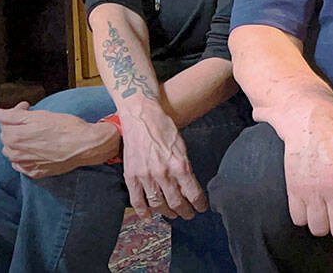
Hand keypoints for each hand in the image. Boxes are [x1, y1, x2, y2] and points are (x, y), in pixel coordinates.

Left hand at [0, 102, 118, 178]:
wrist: (86, 145)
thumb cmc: (66, 128)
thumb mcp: (39, 115)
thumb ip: (12, 114)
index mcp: (15, 136)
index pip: (3, 122)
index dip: (17, 111)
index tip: (27, 107)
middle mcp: (16, 153)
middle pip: (7, 137)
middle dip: (17, 127)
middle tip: (34, 121)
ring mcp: (25, 165)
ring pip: (12, 152)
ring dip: (19, 143)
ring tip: (36, 136)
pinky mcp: (35, 173)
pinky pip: (21, 165)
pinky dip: (25, 157)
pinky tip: (37, 150)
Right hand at [119, 103, 204, 220]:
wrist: (141, 116)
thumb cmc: (164, 128)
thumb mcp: (182, 147)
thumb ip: (185, 168)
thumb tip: (188, 186)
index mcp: (180, 165)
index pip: (193, 193)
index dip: (199, 204)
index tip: (202, 208)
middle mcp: (163, 173)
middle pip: (176, 202)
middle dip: (184, 211)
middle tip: (188, 214)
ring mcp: (145, 176)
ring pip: (157, 204)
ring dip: (167, 213)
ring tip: (172, 214)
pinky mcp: (130, 176)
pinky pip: (137, 200)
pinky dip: (143, 212)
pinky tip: (149, 217)